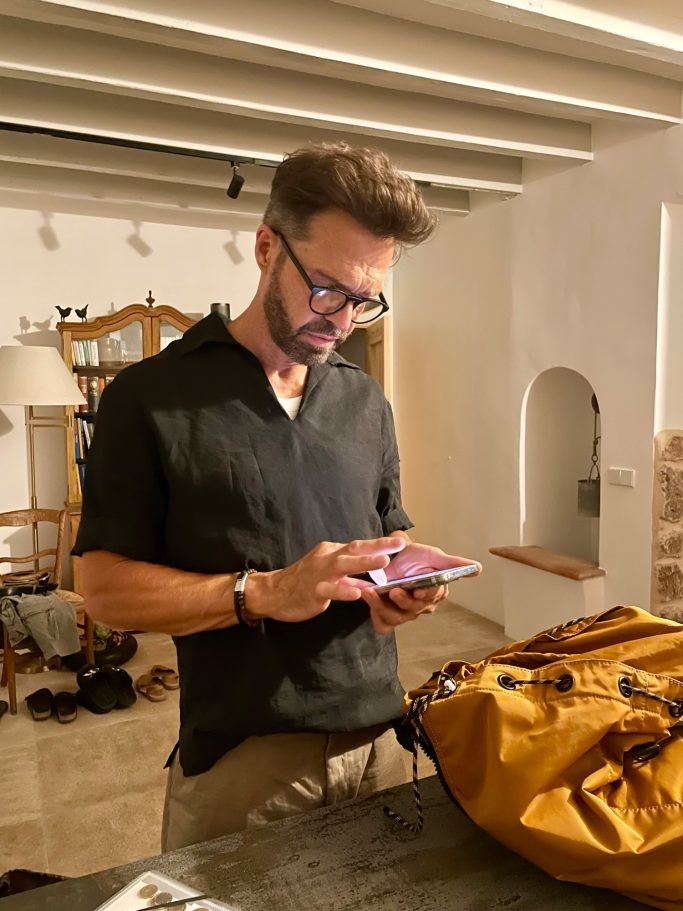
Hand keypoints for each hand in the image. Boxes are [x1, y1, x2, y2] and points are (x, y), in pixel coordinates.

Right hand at [247, 536, 406, 622]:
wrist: (273, 592)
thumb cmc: (303, 582)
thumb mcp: (328, 575)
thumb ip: (350, 577)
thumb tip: (372, 581)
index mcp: (331, 552)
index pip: (358, 546)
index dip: (379, 543)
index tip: (400, 542)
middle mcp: (327, 559)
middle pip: (354, 549)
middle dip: (377, 546)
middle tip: (398, 545)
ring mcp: (319, 574)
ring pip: (343, 565)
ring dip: (364, 563)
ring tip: (383, 562)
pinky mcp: (313, 591)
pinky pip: (330, 590)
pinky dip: (343, 590)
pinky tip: (357, 594)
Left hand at [361, 543, 480, 634]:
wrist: (391, 558)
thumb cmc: (415, 557)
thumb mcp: (433, 555)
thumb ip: (453, 563)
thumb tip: (478, 568)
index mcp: (436, 591)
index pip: (434, 595)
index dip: (427, 594)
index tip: (420, 588)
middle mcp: (422, 605)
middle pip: (414, 609)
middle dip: (403, 601)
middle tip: (394, 590)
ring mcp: (404, 613)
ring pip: (397, 618)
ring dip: (383, 606)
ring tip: (372, 592)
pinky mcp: (388, 616)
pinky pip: (383, 624)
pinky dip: (376, 614)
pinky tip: (369, 599)